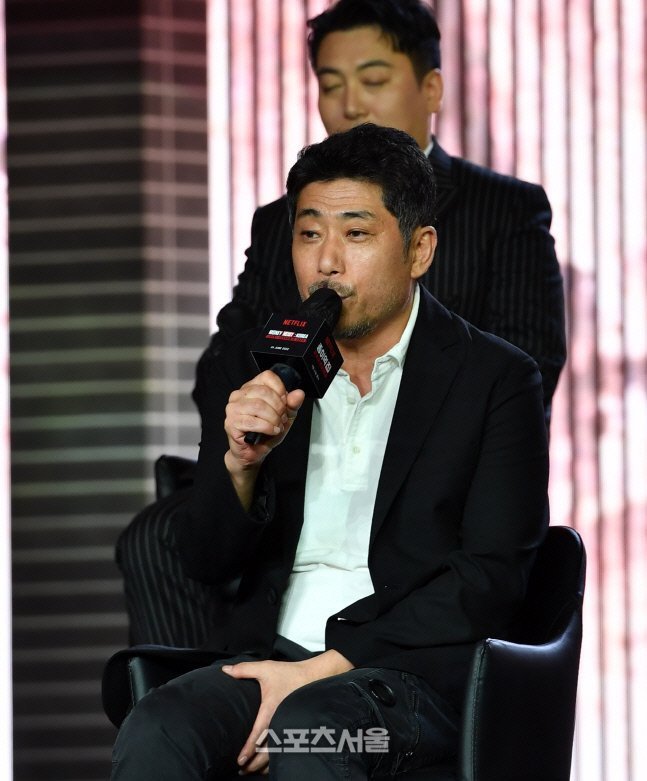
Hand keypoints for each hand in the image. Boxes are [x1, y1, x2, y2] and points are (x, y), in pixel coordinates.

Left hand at [222, 651, 353, 774]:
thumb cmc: (289, 674)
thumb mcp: (265, 668)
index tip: (240, 760)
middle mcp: (280, 722)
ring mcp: (288, 727)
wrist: (313, 676)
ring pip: (276, 754)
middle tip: (241, 769)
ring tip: (251, 770)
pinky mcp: (295, 728)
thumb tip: (226, 670)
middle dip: (253, 764)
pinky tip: (268, 762)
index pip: (258, 735)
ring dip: (264, 764)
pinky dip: (275, 759)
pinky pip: (285, 749)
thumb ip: (244, 669)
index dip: (249, 749)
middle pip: (266, 751)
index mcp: (270, 711)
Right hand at [224, 370, 304, 508]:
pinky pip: (253, 421)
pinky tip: (270, 431)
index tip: (284, 403)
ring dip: (273, 419)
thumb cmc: (265, 433)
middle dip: (278, 407)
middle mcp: (239, 395)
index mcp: (251, 388)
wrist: (252, 452)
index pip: (267, 376)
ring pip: (259, 406)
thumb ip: (292, 404)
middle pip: (264, 391)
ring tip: (276, 426)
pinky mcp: (231, 422)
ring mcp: (233, 408)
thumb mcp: (284, 417)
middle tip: (281, 418)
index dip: (280, 390)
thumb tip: (298, 394)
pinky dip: (267, 427)